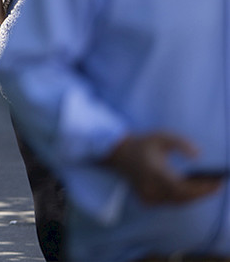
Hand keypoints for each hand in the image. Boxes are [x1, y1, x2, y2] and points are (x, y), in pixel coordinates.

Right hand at [104, 132, 221, 204]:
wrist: (120, 154)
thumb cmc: (144, 144)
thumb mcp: (162, 137)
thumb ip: (181, 143)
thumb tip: (198, 155)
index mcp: (153, 172)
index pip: (181, 188)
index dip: (202, 188)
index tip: (218, 183)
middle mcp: (150, 187)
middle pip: (183, 198)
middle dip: (202, 193)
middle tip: (217, 184)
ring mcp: (147, 196)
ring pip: (178, 202)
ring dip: (194, 196)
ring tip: (208, 185)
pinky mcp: (147, 201)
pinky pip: (171, 202)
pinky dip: (183, 198)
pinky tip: (192, 188)